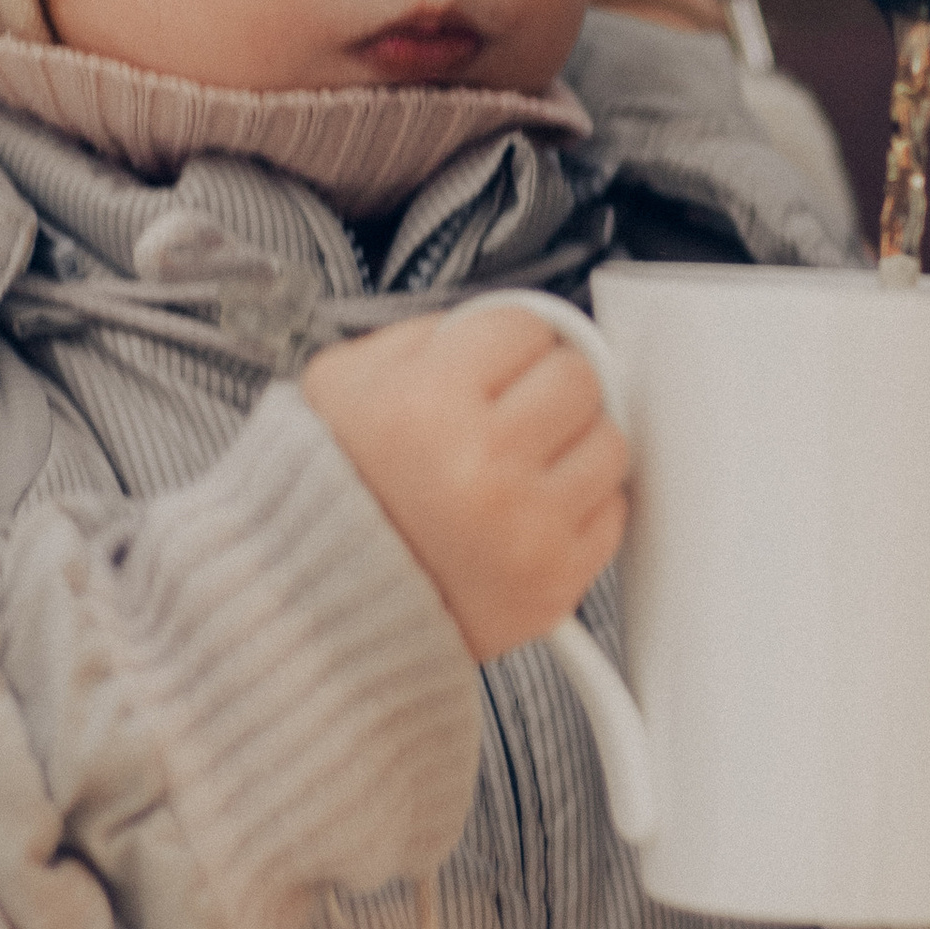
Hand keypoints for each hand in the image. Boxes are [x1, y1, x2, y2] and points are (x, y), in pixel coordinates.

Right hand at [302, 307, 628, 662]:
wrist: (317, 603)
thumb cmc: (330, 493)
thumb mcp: (343, 383)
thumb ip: (426, 335)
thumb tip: (503, 325)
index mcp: (427, 404)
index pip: (526, 327)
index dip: (507, 343)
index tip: (493, 366)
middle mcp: (482, 465)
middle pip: (577, 379)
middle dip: (545, 388)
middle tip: (510, 414)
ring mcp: (526, 529)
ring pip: (608, 442)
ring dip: (571, 446)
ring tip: (519, 465)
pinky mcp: (555, 582)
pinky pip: (611, 512)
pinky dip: (579, 507)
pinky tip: (527, 511)